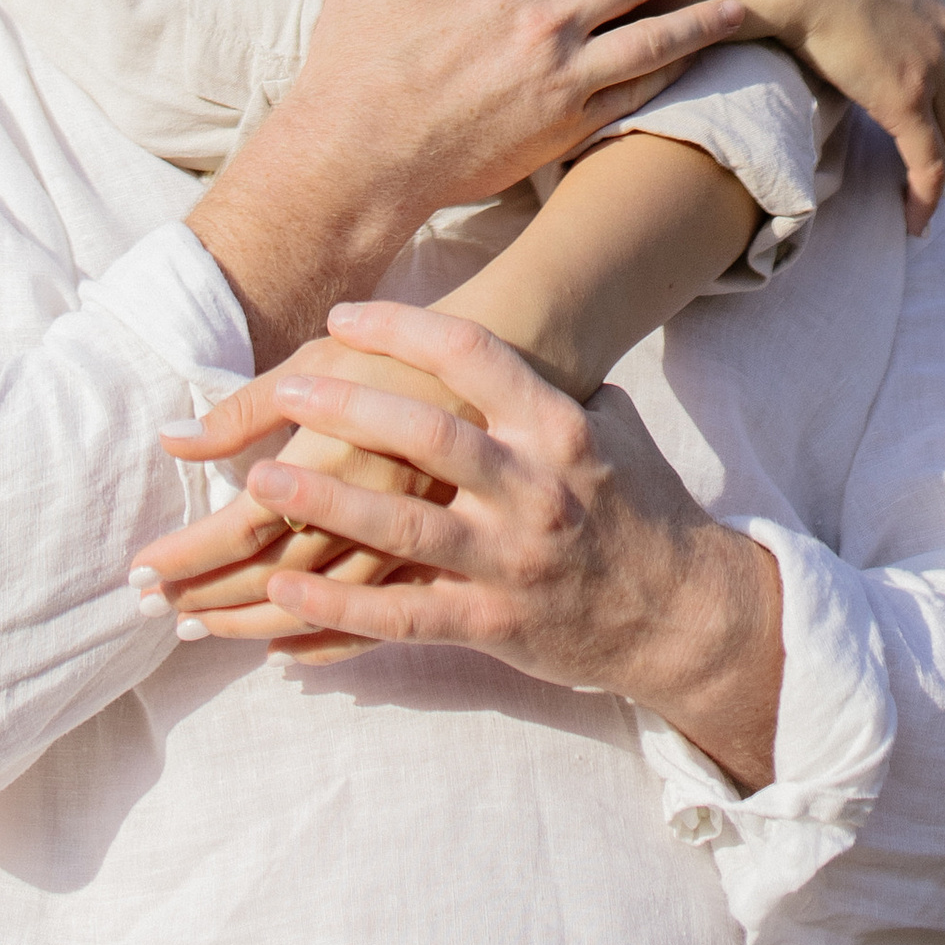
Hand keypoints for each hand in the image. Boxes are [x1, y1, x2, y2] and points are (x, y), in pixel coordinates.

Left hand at [139, 337, 477, 661]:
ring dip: (253, 620)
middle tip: (149, 607)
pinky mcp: (459, 581)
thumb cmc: (412, 361)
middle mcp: (382, 511)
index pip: (248, 519)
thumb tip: (170, 440)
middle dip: (207, 590)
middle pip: (278, 569)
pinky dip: (328, 640)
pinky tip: (282, 651)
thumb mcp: (330, 360)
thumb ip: (251, 407)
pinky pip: (384, 624)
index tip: (143, 562)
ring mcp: (422, 554)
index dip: (192, 545)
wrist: (533, 373)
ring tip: (193, 627)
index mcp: (344, 453)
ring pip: (323, 604)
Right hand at [187, 0, 748, 363]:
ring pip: (656, 34)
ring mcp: (563, 74)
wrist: (360, 157)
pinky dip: (672, 73)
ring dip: (702, 14)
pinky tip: (695, 64)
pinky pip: (636, 91)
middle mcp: (545, 15)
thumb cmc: (352, 60)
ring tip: (739, 2)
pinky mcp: (568, 125)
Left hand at [189, 300, 783, 790]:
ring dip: (325, 502)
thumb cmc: (636, 507)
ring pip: (405, 529)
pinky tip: (284, 592)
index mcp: (558, 428)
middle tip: (284, 387)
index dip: (402, 329)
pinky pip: (404, 617)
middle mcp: (535, 490)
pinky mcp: (494, 628)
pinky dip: (340, 609)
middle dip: (348, 408)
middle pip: (429, 436)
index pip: (474, 356)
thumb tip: (482, 334)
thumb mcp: (606, 426)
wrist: (685, 617)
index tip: (343, 316)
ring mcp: (512, 563)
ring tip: (259, 479)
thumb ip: (541, 387)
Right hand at [676, 0, 944, 228]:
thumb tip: (811, 11)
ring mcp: (931, 62)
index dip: (935, 99)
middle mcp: (940, 26)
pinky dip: (926, 194)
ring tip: (916, 200)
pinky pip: (929, 162)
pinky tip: (914, 221)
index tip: (921, 127)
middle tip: (921, 172)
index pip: (943, 59)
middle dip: (943, 138)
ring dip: (936, 169)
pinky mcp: (908, 98)